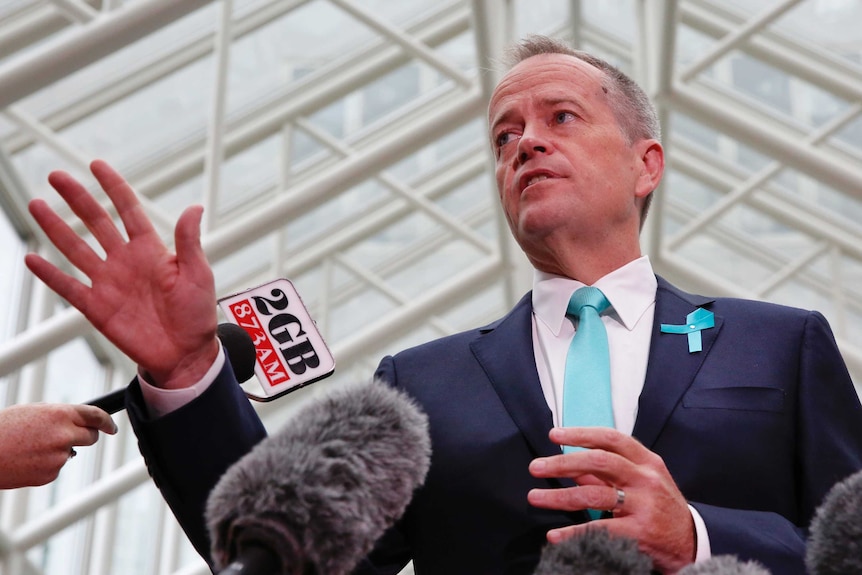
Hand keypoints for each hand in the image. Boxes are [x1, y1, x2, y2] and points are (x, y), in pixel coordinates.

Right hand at [0, 403, 116, 488]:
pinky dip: (45, 464)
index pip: (96, 416)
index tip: (111, 427)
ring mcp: (58, 456)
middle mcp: (64, 435)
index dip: (107, 422)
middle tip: (69, 437)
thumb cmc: (4, 429)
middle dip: (86, 436)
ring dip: (57, 450)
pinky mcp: (50, 474)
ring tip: (30, 447)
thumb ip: (59, 416)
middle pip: (90, 437)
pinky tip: (26, 460)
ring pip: (69, 452)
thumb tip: (77, 422)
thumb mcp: (33, 412)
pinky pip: (55, 467)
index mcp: (61, 414)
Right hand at [25, 160, 218, 388]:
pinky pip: (69, 287)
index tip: (96, 165)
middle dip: (77, 199)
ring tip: (37, 205)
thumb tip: (194, 207)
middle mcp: (126, 261)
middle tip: (56, 176)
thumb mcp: (198, 274)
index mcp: (151, 250)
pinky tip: (32, 258)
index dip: (113, 188)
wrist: (186, 354)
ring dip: (56, 228)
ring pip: (76, 249)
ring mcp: (109, 283)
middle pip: (96, 222)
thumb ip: (189, 242)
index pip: (128, 210)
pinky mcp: (97, 308)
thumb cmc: (197, 314)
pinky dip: (50, 274)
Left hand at [528, 427, 694, 573]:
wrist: (693, 542)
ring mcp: (644, 505)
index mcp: (646, 461)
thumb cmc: (662, 507)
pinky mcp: (640, 532)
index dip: (581, 434)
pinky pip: (601, 530)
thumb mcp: (641, 483)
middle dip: (562, 463)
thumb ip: (606, 475)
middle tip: (536, 467)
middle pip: (599, 462)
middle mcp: (645, 479)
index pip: (611, 438)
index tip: (554, 435)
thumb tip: (571, 468)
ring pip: (594, 495)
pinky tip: (556, 535)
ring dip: (559, 496)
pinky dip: (574, 532)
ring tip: (535, 498)